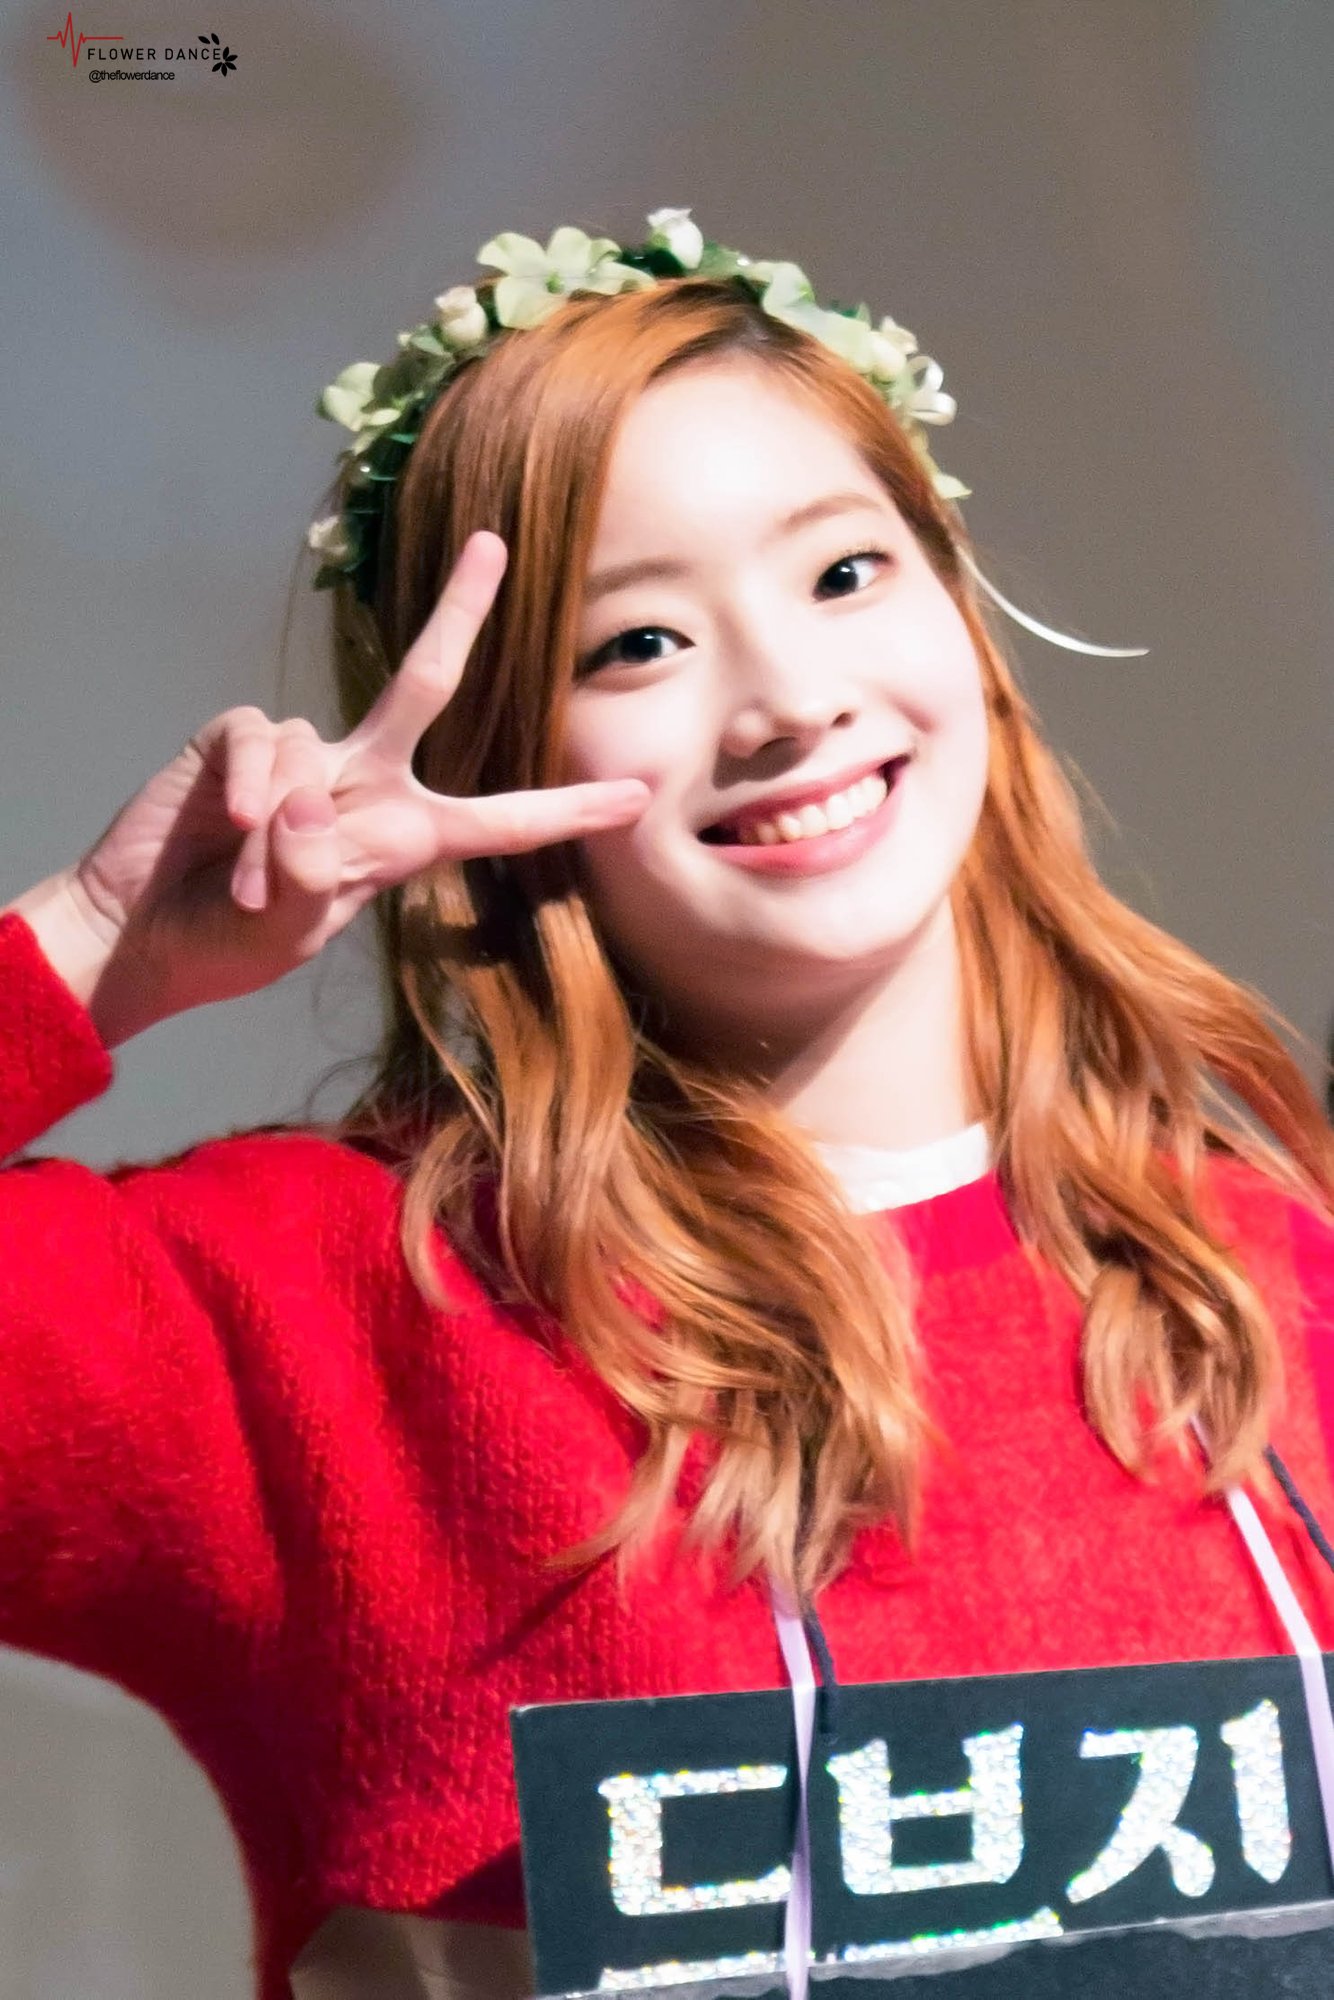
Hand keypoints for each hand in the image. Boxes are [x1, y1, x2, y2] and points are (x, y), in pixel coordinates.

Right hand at [57, 532, 648, 1040]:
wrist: (142, 934)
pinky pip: (258, 743)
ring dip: (277, 835)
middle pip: (424, 684)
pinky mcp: (236, 739)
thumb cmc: (231, 941)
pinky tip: (222, 830)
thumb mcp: (295, 927)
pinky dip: (243, 792)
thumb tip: (305, 798)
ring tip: (247, 888)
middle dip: (460, 611)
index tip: (634, 797)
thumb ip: (313, 871)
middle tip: (495, 544)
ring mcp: (300, 754)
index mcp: (402, 838)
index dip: (565, 810)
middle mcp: (362, 781)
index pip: (498, 820)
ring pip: (312, 757)